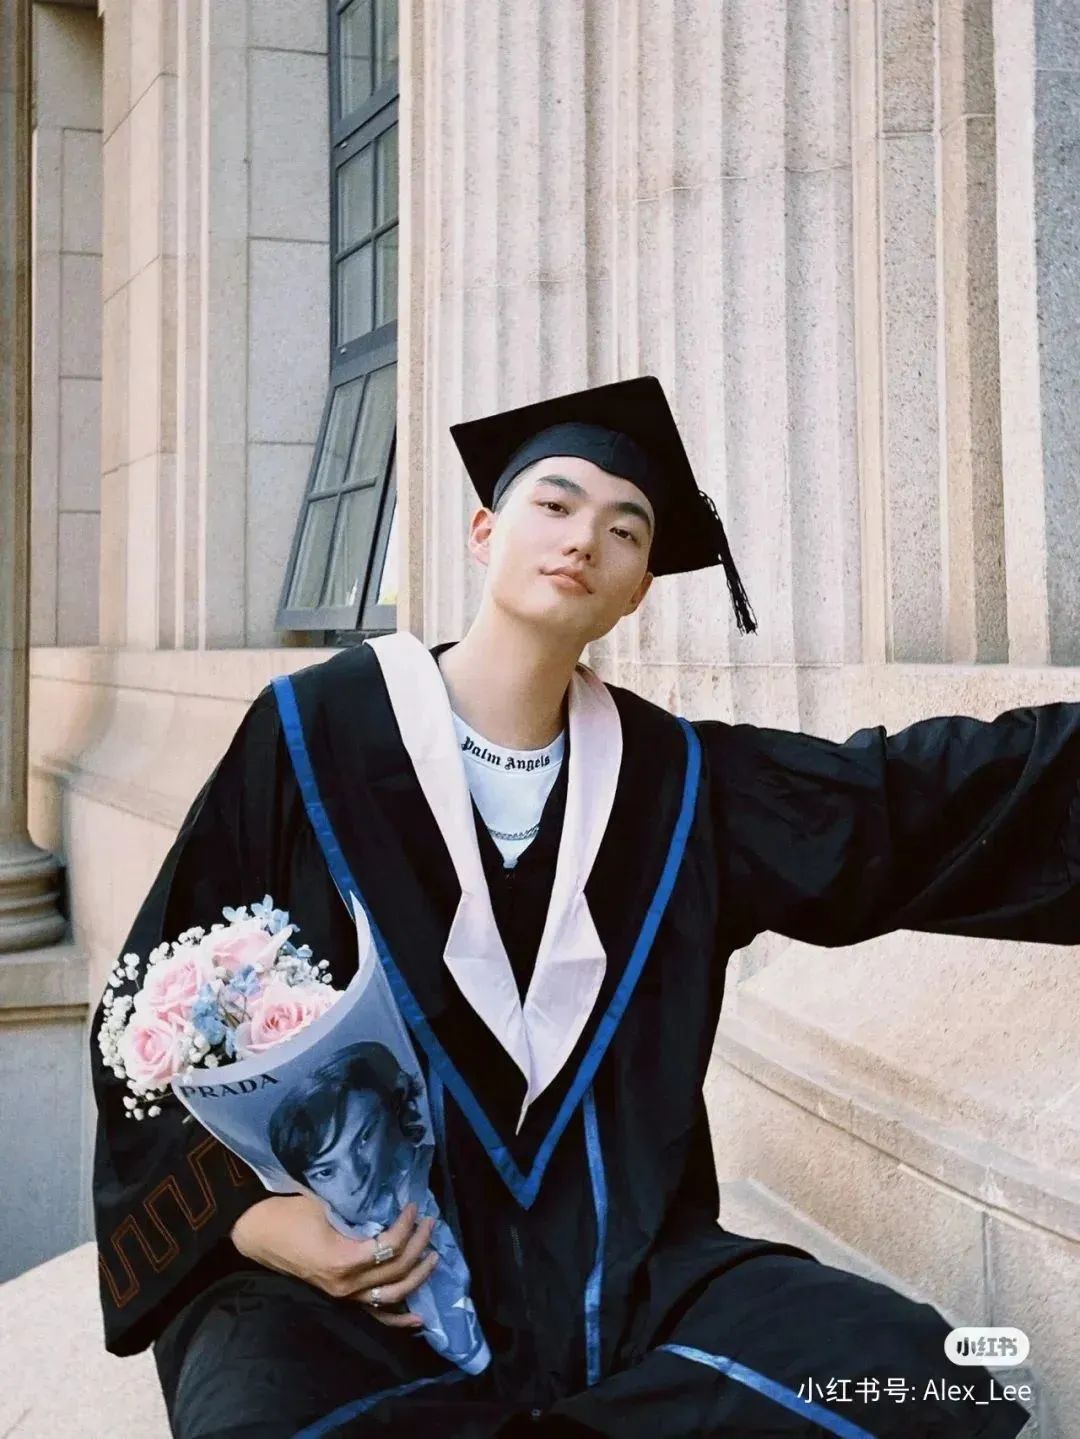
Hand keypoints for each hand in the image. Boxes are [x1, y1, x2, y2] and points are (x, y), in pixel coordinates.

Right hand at [230, 1195, 438, 1329]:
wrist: (258, 1233)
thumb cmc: (288, 1214)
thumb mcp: (325, 1204)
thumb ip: (359, 1209)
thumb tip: (390, 1201)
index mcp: (342, 1260)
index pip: (389, 1246)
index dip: (406, 1225)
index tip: (413, 1206)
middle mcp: (346, 1285)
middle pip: (395, 1269)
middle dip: (418, 1244)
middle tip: (430, 1223)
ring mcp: (343, 1296)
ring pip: (391, 1295)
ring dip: (417, 1275)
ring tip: (432, 1255)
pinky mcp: (340, 1298)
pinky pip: (373, 1315)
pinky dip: (398, 1319)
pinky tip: (419, 1318)